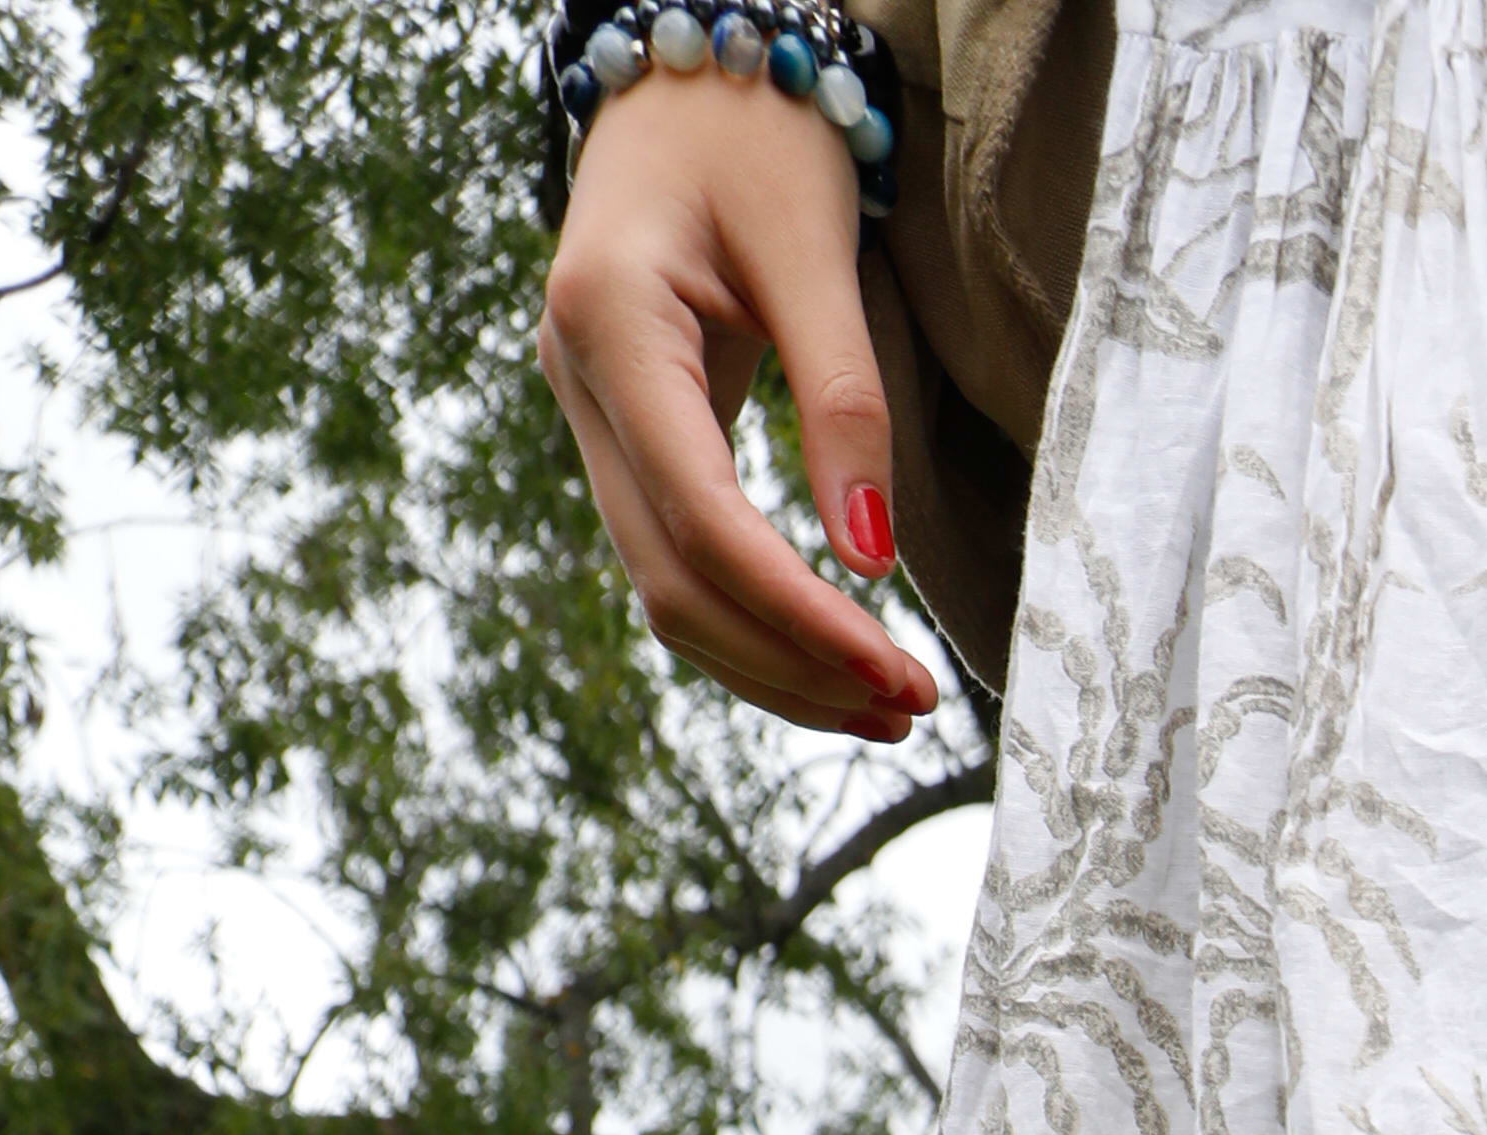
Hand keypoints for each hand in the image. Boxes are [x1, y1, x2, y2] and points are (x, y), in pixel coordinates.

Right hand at [538, 69, 938, 738]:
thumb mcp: (813, 247)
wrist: (688, 73)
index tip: (892, 669)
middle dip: (791, 663)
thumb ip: (845, 402)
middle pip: (672, 580)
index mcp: (611, 323)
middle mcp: (577, 379)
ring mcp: (589, 412)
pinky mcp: (624, 433)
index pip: (700, 517)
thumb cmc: (752, 133)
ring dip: (774, 664)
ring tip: (884, 703)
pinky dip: (754, 619)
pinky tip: (831, 654)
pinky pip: (677, 556)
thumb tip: (872, 558)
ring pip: (667, 588)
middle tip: (909, 708)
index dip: (795, 613)